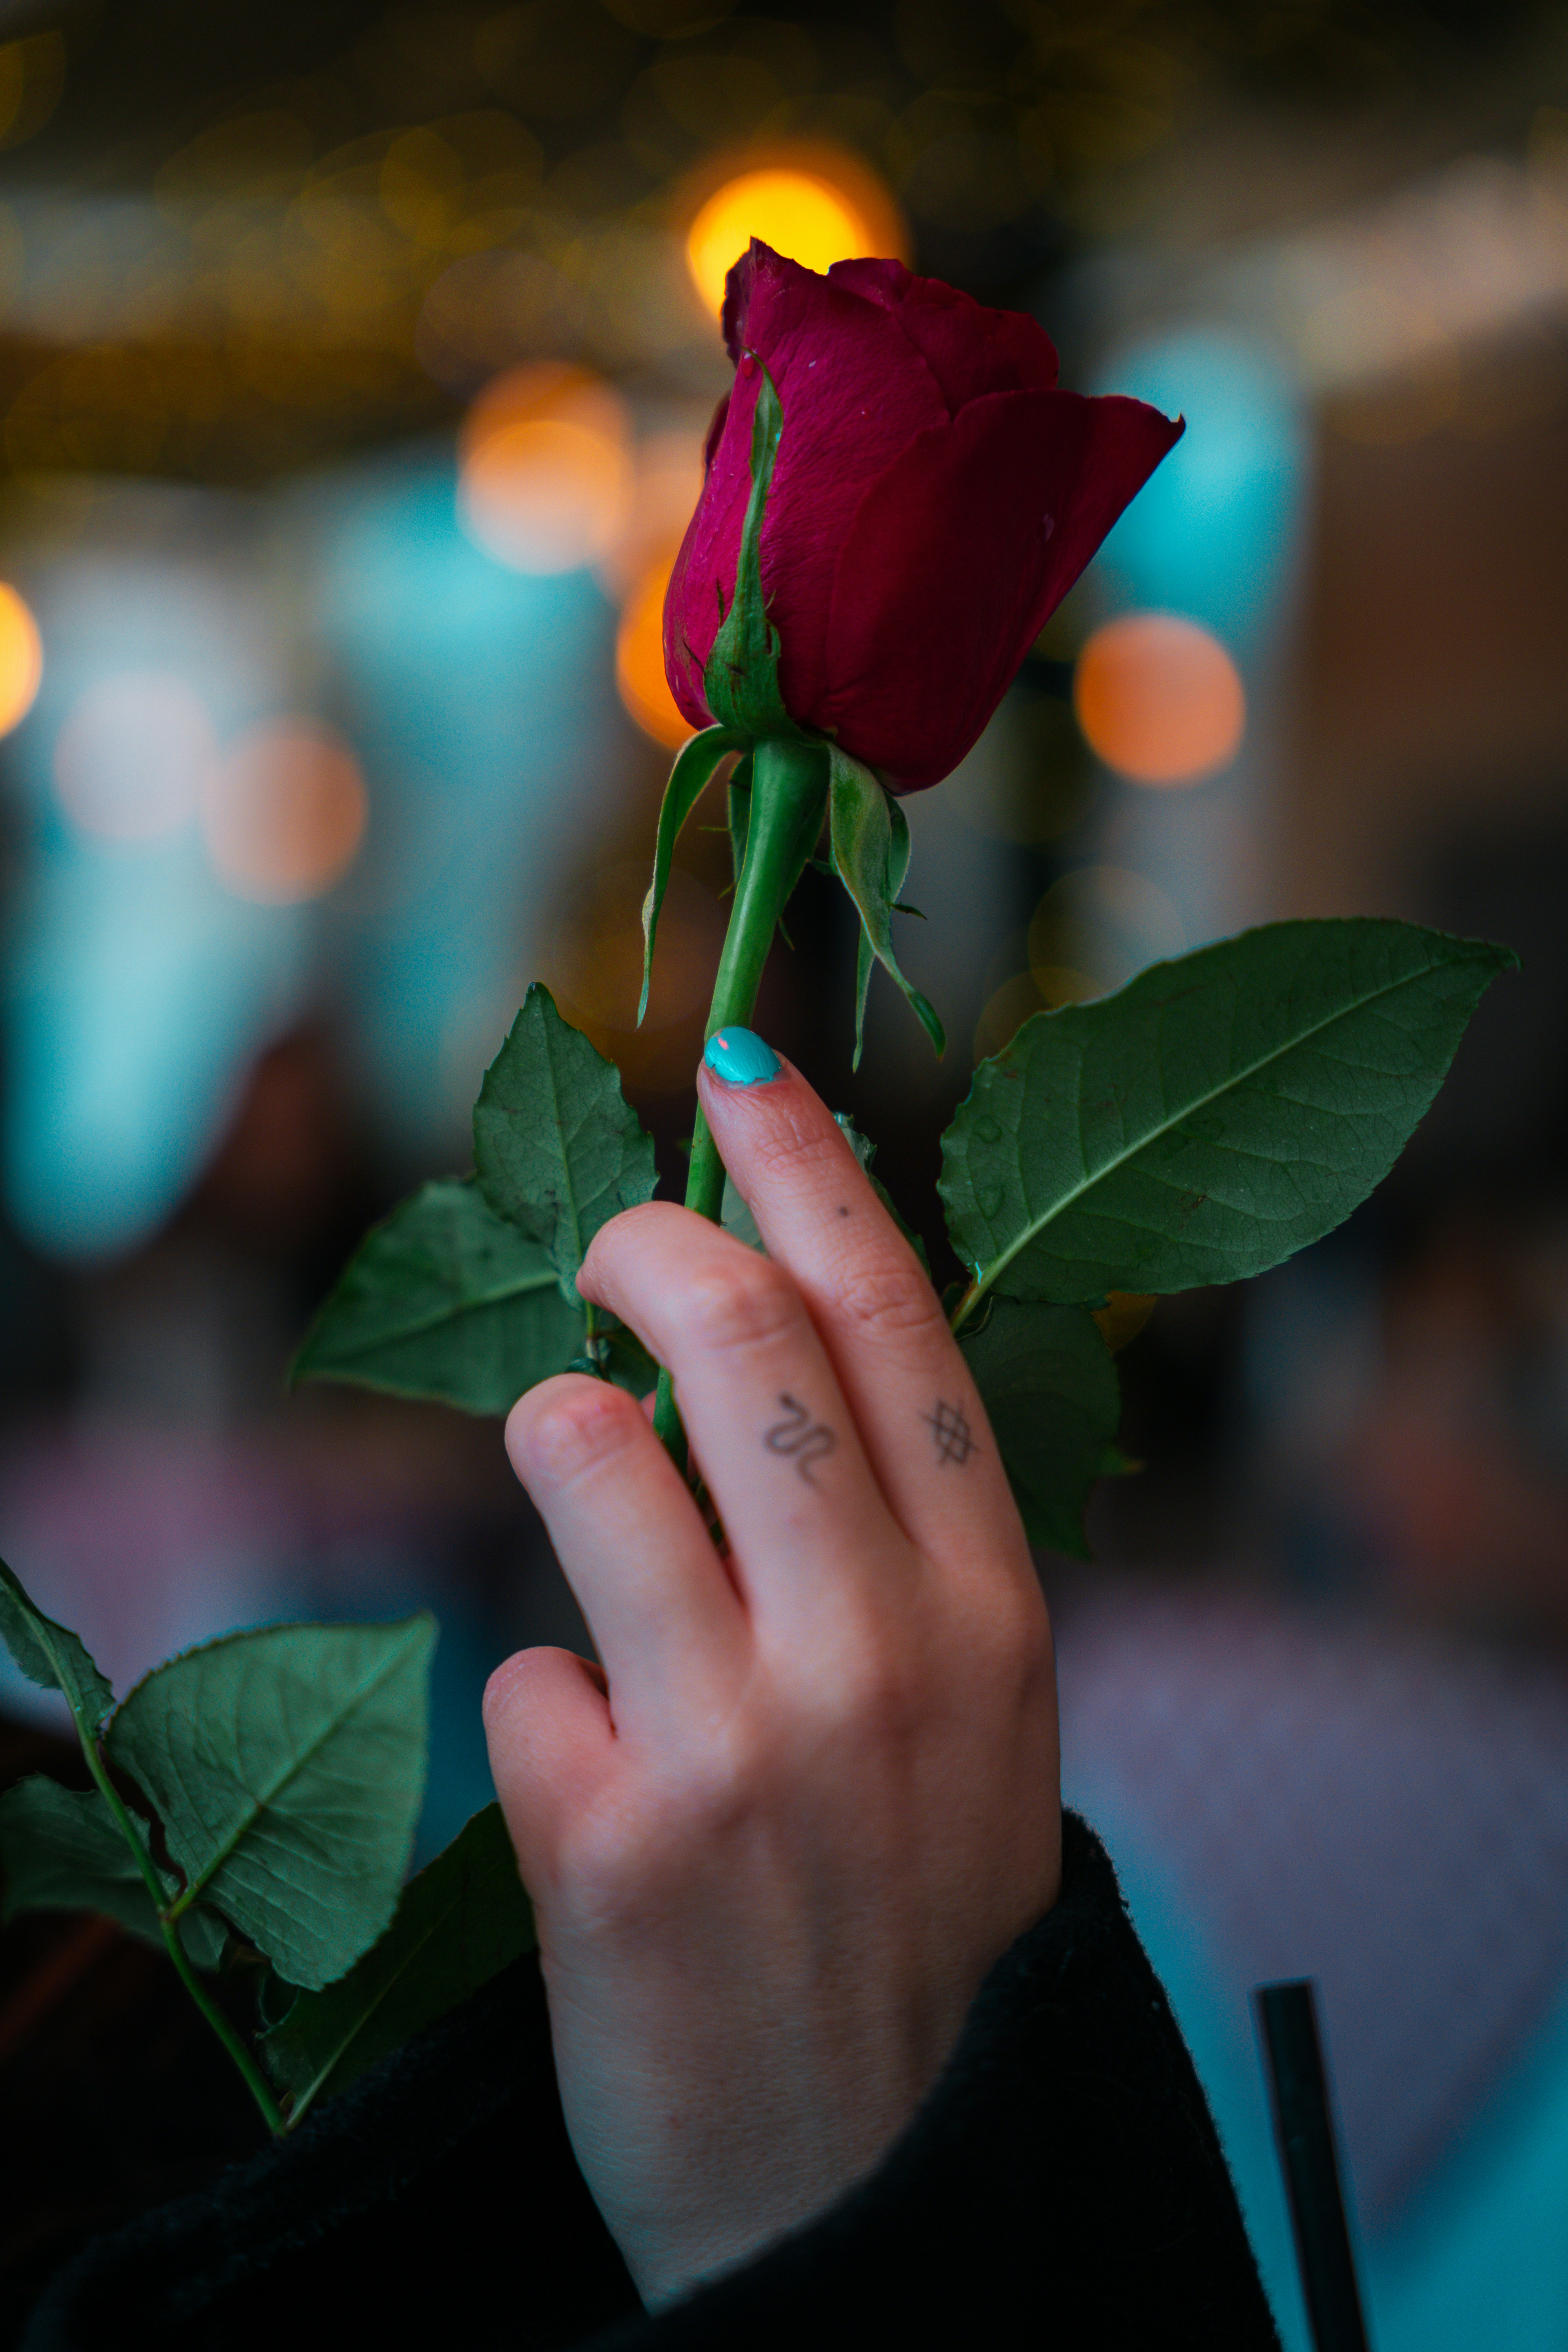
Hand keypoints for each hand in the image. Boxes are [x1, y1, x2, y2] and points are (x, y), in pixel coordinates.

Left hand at [483, 1040, 1060, 2308]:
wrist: (870, 2195)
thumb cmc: (915, 1923)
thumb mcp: (976, 1723)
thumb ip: (896, 1555)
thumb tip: (750, 1361)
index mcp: (996, 1617)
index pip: (897, 1327)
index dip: (809, 1173)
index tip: (741, 1069)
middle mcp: (882, 1657)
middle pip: (740, 1343)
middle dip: (649, 1243)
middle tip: (607, 1233)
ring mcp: (742, 1748)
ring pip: (588, 1455)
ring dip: (564, 1445)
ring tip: (589, 1502)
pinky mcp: (608, 1847)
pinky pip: (522, 1676)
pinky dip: (543, 1708)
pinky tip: (594, 1783)